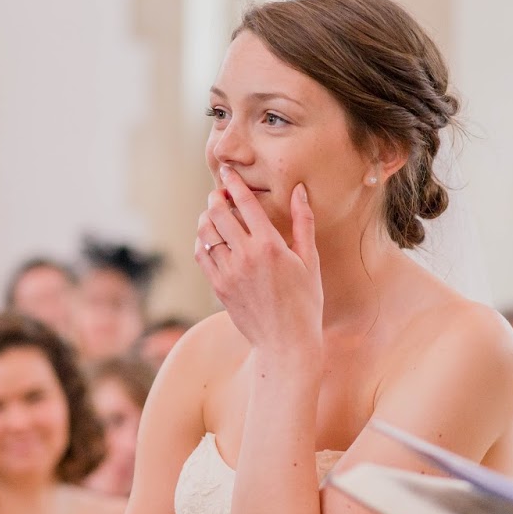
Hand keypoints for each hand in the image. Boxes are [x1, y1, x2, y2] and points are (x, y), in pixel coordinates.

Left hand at [194, 166, 321, 356]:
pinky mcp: (218, 287)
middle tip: (221, 193)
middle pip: (218, 213)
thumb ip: (303, 223)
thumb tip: (299, 191)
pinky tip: (211, 239)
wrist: (286, 343)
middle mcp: (245, 256)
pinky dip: (203, 241)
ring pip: (205, 232)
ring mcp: (228, 272)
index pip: (245, 203)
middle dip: (217, 197)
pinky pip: (202, 255)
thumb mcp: (310, 261)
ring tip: (214, 214)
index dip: (234, 182)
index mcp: (270, 245)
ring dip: (207, 218)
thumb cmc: (305, 302)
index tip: (227, 170)